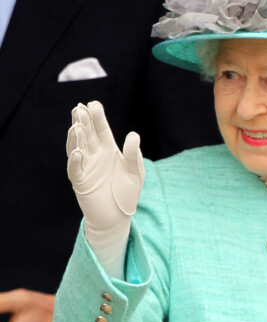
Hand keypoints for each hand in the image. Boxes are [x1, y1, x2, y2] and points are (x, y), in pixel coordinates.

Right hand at [67, 101, 144, 276]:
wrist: (118, 217)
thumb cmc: (127, 193)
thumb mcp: (136, 172)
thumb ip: (134, 155)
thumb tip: (133, 135)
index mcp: (109, 150)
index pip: (101, 130)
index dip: (97, 117)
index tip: (94, 104)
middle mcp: (95, 156)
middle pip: (87, 135)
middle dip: (83, 122)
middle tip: (80, 108)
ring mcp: (86, 167)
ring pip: (77, 147)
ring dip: (76, 137)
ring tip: (76, 126)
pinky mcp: (80, 182)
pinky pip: (75, 169)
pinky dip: (75, 161)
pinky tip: (78, 152)